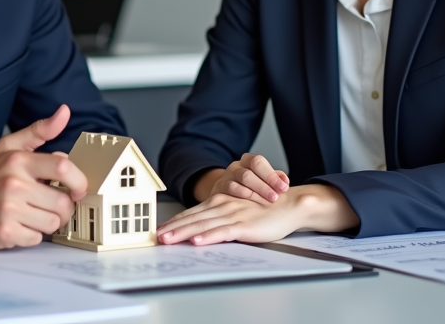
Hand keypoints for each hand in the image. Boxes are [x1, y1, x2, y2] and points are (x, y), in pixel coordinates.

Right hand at [0, 104, 87, 248]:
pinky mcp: (4, 232)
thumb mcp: (9, 147)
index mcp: (18, 161)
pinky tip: (19, 225)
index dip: (78, 181)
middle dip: (63, 208)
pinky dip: (31, 236)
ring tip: (32, 214)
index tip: (78, 189)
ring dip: (47, 223)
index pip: (62, 167)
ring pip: (52, 223)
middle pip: (62, 202)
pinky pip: (36, 239)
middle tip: (50, 205)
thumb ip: (39, 131)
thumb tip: (64, 113)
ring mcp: (8, 210)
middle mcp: (13, 184)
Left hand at [157, 185, 357, 245]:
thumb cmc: (262, 211)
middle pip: (192, 219)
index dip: (174, 222)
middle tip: (156, 237)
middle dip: (172, 228)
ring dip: (183, 233)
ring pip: (202, 225)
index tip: (158, 230)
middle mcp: (222, 206)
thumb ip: (219, 218)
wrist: (288, 204)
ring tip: (168, 239)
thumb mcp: (236, 212)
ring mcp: (232, 214)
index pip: (191, 213)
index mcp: (218, 202)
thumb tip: (200, 230)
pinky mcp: (244, 225)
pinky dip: (209, 236)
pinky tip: (198, 241)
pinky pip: (223, 232)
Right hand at [203, 153, 289, 203]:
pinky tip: (250, 206)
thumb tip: (284, 180)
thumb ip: (274, 178)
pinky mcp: (218, 189)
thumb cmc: (251, 187)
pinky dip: (241, 197)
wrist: (227, 193)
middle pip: (248, 173)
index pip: (257, 161)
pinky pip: (228, 191)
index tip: (284, 188)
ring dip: (254, 193)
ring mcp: (225, 178)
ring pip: (238, 182)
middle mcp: (235, 167)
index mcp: (247, 161)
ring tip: (265, 203)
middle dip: (264, 186)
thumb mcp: (263, 179)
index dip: (271, 175)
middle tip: (275, 198)